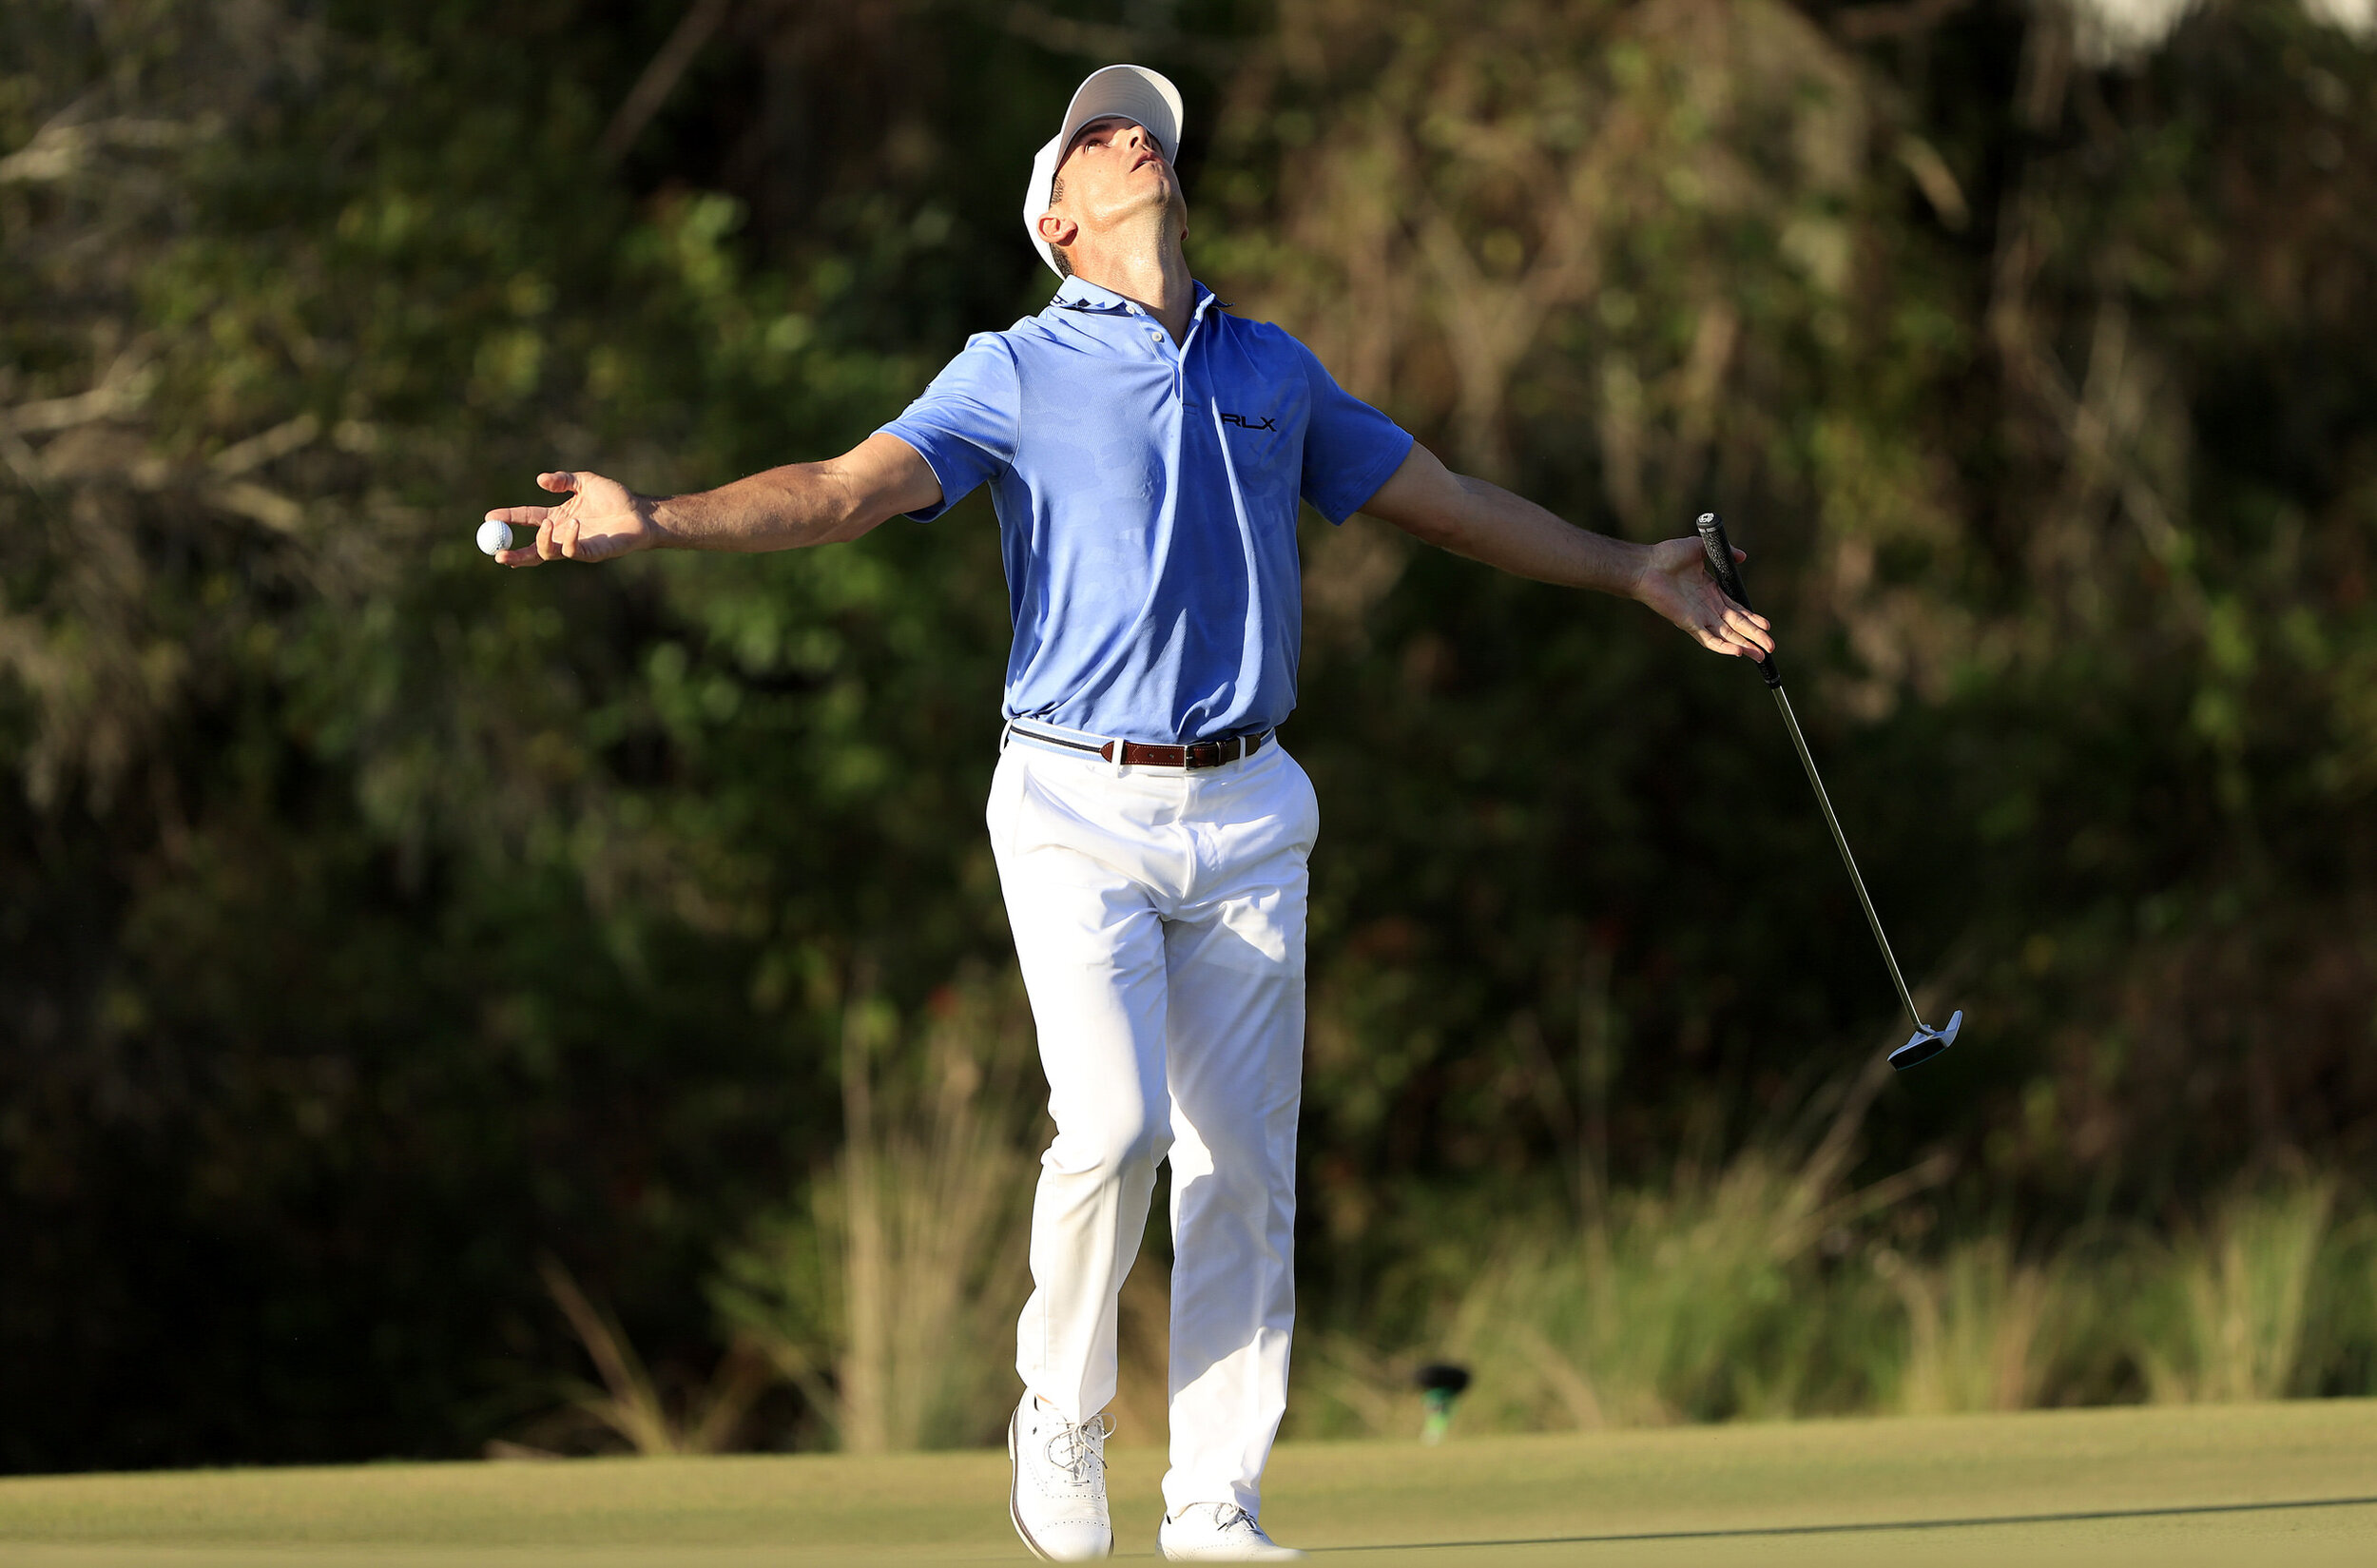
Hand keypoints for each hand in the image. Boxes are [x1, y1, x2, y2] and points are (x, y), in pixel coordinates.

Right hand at [484, 470, 656, 566]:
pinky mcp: (592, 553)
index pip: (526, 519)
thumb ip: (563, 480)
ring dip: (543, 540)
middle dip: (513, 553)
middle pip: (532, 549)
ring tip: (549, 522)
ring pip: (549, 553)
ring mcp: (576, 546)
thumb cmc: (616, 498)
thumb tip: (540, 480)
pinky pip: (573, 552)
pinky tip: (575, 525)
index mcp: (557, 517)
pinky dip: (569, 540)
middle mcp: (563, 534)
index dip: (507, 519)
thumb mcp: (585, 482)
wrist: (642, 512)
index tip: (489, 517)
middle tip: (498, 552)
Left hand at [1633, 537, 1776, 660]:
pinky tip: (1738, 652)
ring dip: (1744, 646)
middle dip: (1754, 637)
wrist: (1647, 565)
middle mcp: (1707, 608)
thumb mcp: (1701, 549)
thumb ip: (1724, 553)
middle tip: (1770, 648)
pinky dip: (1723, 646)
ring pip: (1727, 636)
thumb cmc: (1668, 556)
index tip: (1767, 626)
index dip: (1753, 619)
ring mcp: (1698, 617)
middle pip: (1736, 627)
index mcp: (1712, 593)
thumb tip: (1743, 556)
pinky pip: (1709, 639)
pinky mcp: (1689, 623)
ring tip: (1761, 655)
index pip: (1737, 611)